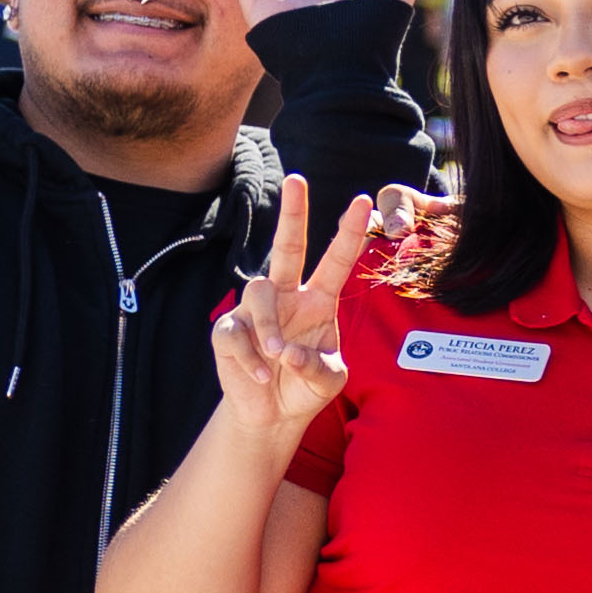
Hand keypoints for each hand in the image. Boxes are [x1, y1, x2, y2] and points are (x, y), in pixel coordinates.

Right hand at [206, 179, 370, 447]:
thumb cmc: (306, 387)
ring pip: (257, 293)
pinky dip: (249, 358)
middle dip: (292, 213)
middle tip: (296, 179)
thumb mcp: (329, 380)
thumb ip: (318, 367)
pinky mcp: (228, 329)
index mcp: (319, 300)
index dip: (348, 233)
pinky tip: (260, 377)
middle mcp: (287, 296)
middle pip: (287, 246)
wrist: (273, 413)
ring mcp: (254, 310)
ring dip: (267, 327)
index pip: (336, 261)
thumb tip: (288, 352)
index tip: (363, 202)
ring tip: (276, 357)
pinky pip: (235, 332)